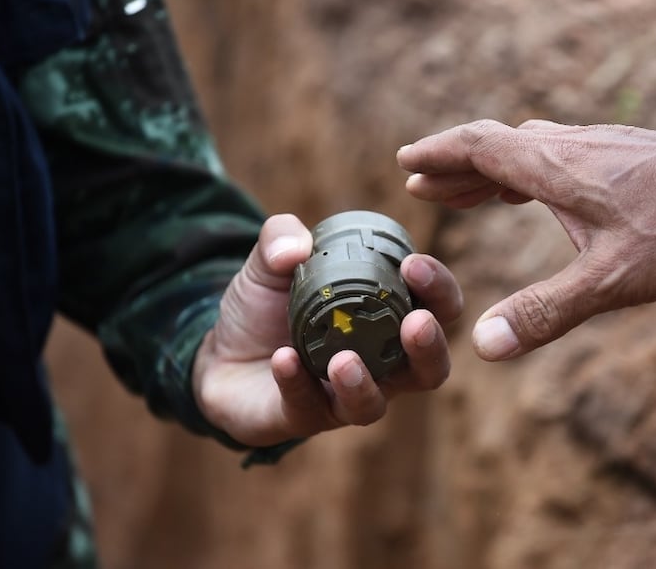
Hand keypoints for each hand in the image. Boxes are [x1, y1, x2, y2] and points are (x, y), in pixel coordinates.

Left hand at [192, 213, 461, 446]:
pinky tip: (283, 359)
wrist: (218, 354)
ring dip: (364, 384)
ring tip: (344, 359)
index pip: (436, 309)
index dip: (438, 289)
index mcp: (388, 321)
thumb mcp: (270, 262)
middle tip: (416, 322)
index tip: (413, 264)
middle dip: (430, 346)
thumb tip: (296, 247)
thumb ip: (280, 238)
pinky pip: (308, 408)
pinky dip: (297, 383)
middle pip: (429, 370)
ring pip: (374, 405)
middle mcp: (379, 366)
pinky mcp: (304, 418)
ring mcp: (344, 397)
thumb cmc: (265, 307)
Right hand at [397, 104, 655, 360]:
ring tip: (467, 192)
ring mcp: (597, 147)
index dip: (439, 155)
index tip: (406, 162)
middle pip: (496, 145)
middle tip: (423, 184)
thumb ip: (546, 312)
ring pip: (527, 149)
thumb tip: (483, 344)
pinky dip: (526, 171)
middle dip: (456, 164)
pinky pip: (555, 155)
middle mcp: (569, 148)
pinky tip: (539, 194)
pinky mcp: (622, 155)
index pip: (478, 147)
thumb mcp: (612, 282)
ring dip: (490, 168)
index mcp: (554, 168)